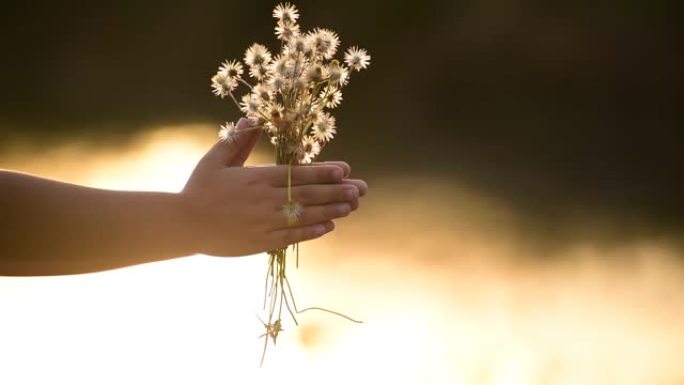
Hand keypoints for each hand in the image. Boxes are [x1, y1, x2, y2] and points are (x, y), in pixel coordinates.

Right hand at [180, 118, 366, 255]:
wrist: (183, 224)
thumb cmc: (199, 188)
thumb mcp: (216, 159)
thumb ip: (238, 140)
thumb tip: (254, 120)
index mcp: (257, 178)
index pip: (298, 174)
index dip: (324, 172)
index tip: (345, 170)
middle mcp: (266, 201)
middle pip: (309, 195)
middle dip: (338, 192)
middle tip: (360, 189)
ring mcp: (265, 223)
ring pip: (306, 216)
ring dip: (331, 211)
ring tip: (352, 207)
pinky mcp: (261, 242)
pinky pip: (292, 237)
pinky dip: (312, 232)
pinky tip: (328, 227)